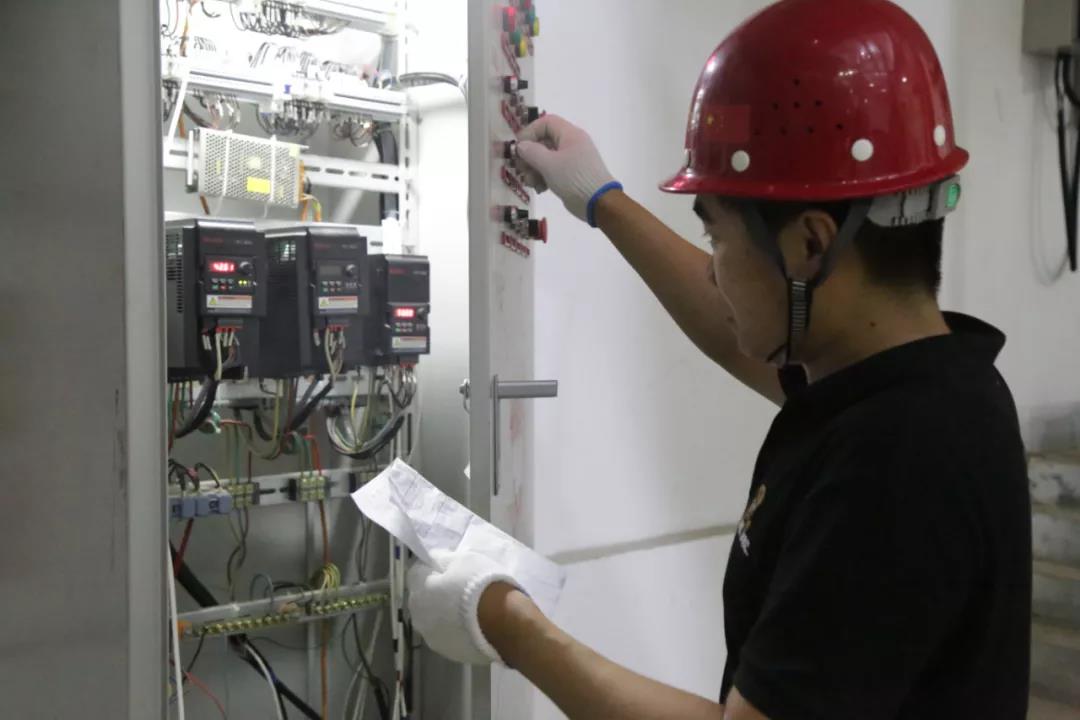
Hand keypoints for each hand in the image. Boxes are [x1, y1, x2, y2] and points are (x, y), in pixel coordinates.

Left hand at [406, 550, 521, 664]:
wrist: (503, 621)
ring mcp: (433, 639)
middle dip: (436, 593)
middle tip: (459, 588)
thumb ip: (442, 559)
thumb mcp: (462, 559)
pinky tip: (474, 626)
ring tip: (468, 610)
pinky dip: (456, 630)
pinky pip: (449, 636)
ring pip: (434, 621)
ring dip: (444, 614)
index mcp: (418, 591)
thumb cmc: (480, 584)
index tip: (448, 568)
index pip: (416, 573)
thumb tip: (435, 560)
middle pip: (423, 599)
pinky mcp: (450, 654)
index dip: (432, 569)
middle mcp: (419, 617)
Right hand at [516, 114, 621, 226]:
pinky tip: (540, 189)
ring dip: (534, 169)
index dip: (530, 132)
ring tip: (531, 183)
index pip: (546, 122)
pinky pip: (553, 170)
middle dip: (530, 156)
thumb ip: (531, 152)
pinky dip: (544, 177)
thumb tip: (521, 146)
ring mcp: (573, 160)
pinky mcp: (572, 175)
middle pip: (544, 141)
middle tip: (522, 169)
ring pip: (547, 158)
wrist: (599, 203)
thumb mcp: (549, 164)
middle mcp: (572, 143)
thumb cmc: (573, 178)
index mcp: (570, 134)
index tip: (519, 148)